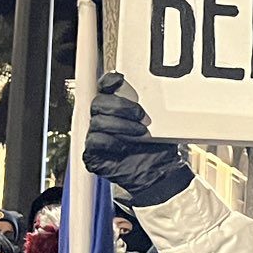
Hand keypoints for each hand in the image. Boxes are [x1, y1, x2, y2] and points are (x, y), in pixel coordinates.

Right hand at [81, 73, 194, 207]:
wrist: (160, 172)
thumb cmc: (158, 146)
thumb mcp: (159, 121)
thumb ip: (148, 104)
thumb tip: (151, 88)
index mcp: (116, 107)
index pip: (103, 87)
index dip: (108, 81)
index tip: (120, 81)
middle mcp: (103, 119)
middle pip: (99, 102)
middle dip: (121, 107)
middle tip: (142, 117)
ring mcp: (96, 135)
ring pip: (97, 121)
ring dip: (122, 126)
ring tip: (140, 134)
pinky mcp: (92, 153)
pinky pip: (94, 140)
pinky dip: (111, 142)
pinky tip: (124, 147)